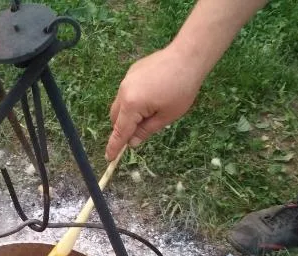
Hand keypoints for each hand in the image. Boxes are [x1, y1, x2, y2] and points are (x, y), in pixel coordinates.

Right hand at [105, 45, 203, 160]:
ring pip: (120, 105)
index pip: (120, 131)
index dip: (114, 146)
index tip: (109, 158)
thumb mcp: (166, 116)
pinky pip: (126, 93)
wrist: (188, 56)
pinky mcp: (132, 72)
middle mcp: (124, 92)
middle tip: (138, 134)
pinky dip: (132, 102)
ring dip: (127, 115)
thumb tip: (132, 142)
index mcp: (132, 105)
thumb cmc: (181, 89)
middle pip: (115, 118)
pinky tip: (151, 97)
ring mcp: (126, 80)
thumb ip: (146, 130)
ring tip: (149, 114)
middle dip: (122, 129)